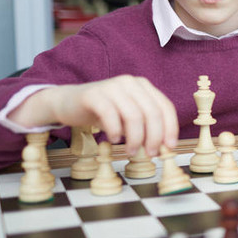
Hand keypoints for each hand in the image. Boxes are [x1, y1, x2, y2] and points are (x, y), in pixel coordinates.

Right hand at [8, 75, 177, 156]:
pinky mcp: (93, 94)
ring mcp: (112, 86)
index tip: (169, 147)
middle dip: (154, 137)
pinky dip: (115, 131)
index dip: (170, 128)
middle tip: (150, 154)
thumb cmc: (103, 112)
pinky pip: (110, 115)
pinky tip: (114, 140)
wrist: (67, 103)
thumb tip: (163, 147)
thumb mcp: (128, 118)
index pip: (165, 107)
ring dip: (135, 138)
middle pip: (152, 112)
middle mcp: (130, 82)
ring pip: (134, 115)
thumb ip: (145, 127)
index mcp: (143, 86)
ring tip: (131, 151)